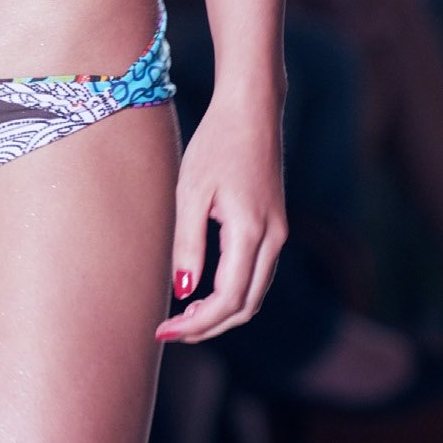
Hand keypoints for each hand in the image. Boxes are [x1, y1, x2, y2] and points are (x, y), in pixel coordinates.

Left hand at [156, 97, 286, 346]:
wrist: (251, 111)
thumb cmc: (216, 145)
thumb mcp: (190, 193)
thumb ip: (187, 244)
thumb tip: (184, 292)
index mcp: (251, 231)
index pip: (227, 299)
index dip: (197, 324)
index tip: (163, 330)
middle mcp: (274, 238)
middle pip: (246, 306)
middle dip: (208, 326)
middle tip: (169, 331)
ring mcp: (279, 233)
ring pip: (255, 294)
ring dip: (222, 313)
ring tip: (182, 317)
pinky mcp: (276, 227)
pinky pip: (258, 276)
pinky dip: (234, 294)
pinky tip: (203, 293)